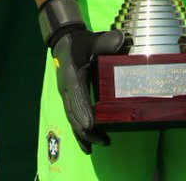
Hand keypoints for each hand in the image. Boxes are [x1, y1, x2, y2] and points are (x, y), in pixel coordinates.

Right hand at [38, 0, 125, 153]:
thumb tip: (121, 39)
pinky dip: (79, 132)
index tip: (92, 126)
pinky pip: (72, 118)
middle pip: (73, 113)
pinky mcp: (68, 98)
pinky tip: (87, 145)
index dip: (84, 111)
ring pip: (72, 119)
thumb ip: (107, 41)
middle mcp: (66, 88)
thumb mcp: (94, 40)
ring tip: (97, 146)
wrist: (64, 42)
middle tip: (103, 140)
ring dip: (83, 134)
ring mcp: (65, 95)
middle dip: (86, 130)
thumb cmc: (82, 43)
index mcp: (72, 75)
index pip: (77, 95)